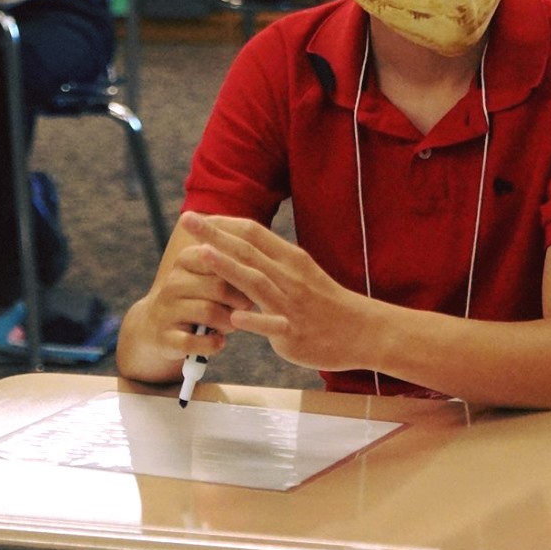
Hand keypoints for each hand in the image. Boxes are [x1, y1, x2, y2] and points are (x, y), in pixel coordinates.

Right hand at [131, 211, 249, 366]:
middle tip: (245, 309)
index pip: (223, 258)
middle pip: (219, 287)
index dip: (244, 275)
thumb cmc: (198, 298)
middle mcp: (173, 281)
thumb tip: (267, 268)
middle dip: (239, 302)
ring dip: (228, 323)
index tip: (254, 284)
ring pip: (209, 312)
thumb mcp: (212, 276)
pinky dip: (212, 344)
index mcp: (187, 259)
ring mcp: (166, 309)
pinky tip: (218, 342)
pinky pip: (195, 341)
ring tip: (231, 324)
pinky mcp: (164, 337)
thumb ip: (235, 266)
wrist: (157, 326)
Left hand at [180, 212, 374, 372]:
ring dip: (228, 268)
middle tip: (187, 219)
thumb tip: (244, 251)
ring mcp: (291, 305)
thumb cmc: (327, 304)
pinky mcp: (294, 333)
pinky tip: (234, 318)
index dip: (224, 223)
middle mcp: (289, 278)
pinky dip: (254, 321)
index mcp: (291, 260)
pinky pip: (273, 326)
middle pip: (248, 251)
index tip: (199, 216)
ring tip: (202, 254)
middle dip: (215, 234)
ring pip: (257, 282)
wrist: (363, 331)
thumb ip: (272, 263)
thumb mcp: (302, 274)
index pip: (254, 233)